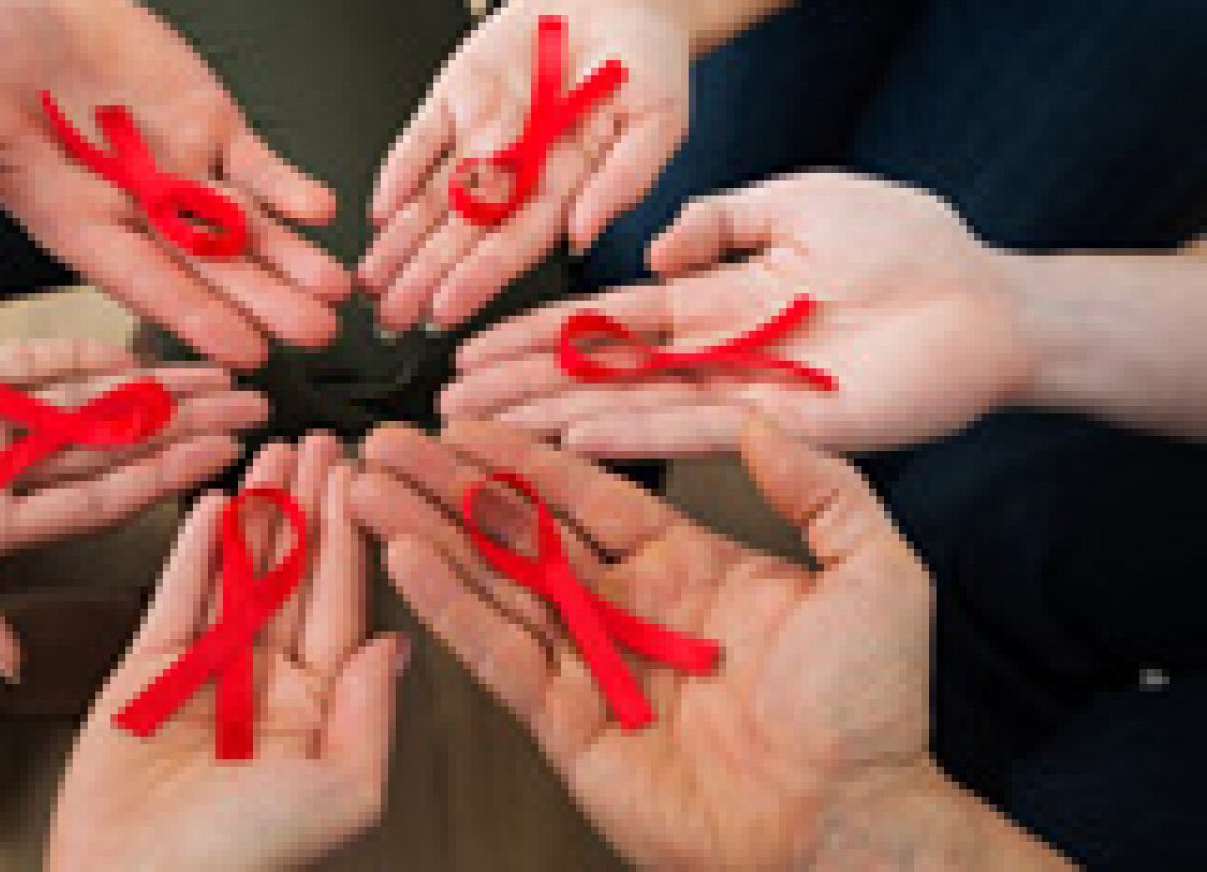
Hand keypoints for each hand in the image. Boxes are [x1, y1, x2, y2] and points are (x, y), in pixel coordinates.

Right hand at [0, 0, 348, 368]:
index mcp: (75, 225)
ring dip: (291, 259)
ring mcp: (181, 174)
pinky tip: (323, 209)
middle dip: (262, 300)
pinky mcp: (211, 129)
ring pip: (245, 229)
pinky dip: (287, 186)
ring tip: (338, 290)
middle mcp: (136, 213)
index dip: (190, 312)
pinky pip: (257, 165)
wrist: (16, 12)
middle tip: (316, 336)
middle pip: (208, 268)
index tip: (241, 351)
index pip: (140, 280)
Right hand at [0, 340, 265, 677]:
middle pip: (112, 448)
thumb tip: (7, 667)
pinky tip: (141, 344)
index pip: (96, 501)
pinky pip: (29, 359)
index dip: (161, 480)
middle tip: (258, 409)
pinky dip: (83, 350)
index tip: (224, 463)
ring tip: (224, 371)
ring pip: (86, 399)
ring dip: (155, 385)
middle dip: (185, 428)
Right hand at [50, 435, 404, 871]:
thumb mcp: (341, 793)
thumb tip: (399, 643)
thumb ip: (373, 713)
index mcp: (323, 710)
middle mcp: (271, 685)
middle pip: (295, 576)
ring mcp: (209, 675)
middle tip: (321, 442)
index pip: (345, 604)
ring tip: (271, 455)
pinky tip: (214, 505)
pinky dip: (193, 552)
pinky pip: (177, 599)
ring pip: (240, 574)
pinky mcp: (147, 673)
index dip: (353, 537)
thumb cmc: (243, 861)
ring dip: (257, 514)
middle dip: (309, 507)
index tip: (363, 478)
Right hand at [348, 418, 936, 866]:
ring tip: (368, 489)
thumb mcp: (875, 573)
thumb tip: (761, 420)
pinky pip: (499, 654)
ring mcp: (593, 667)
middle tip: (388, 445)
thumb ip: (821, 489)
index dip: (523, 454)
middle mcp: (628, 610)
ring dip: (429, 534)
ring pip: (493, 584)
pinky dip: (450, 606)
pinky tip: (405, 558)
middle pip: (520, 531)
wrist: (852, 826)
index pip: (585, 493)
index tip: (466, 418)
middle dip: (450, 486)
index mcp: (688, 566)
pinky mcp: (568, 725)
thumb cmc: (874, 713)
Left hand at [359, 0, 691, 331]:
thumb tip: (585, 233)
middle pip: (462, 234)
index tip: (447, 308)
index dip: (479, 277)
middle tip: (391, 315)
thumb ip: (624, 180)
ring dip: (399, 241)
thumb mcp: (658, 121)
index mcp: (566, 188)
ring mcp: (483, 136)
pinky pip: (420, 139)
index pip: (514, 244)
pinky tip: (379, 208)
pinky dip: (397, 171)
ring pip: (432, 199)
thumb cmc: (649, 63)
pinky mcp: (457, 96)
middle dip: (424, 276)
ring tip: (370, 281)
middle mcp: (517, 171)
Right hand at [442, 172, 1033, 454]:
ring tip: (482, 432)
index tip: (471, 344)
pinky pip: (688, 433)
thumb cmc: (910, 245)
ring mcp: (738, 395)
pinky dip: (629, 438)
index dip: (531, 333)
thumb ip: (719, 219)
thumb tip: (654, 245)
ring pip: (624, 409)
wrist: (989, 304)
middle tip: (447, 405)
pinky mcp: (778, 430)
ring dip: (550, 420)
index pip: (599, 319)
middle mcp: (710, 355)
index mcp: (710, 300)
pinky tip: (571, 441)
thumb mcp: (798, 203)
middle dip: (517, 389)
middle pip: (592, 375)